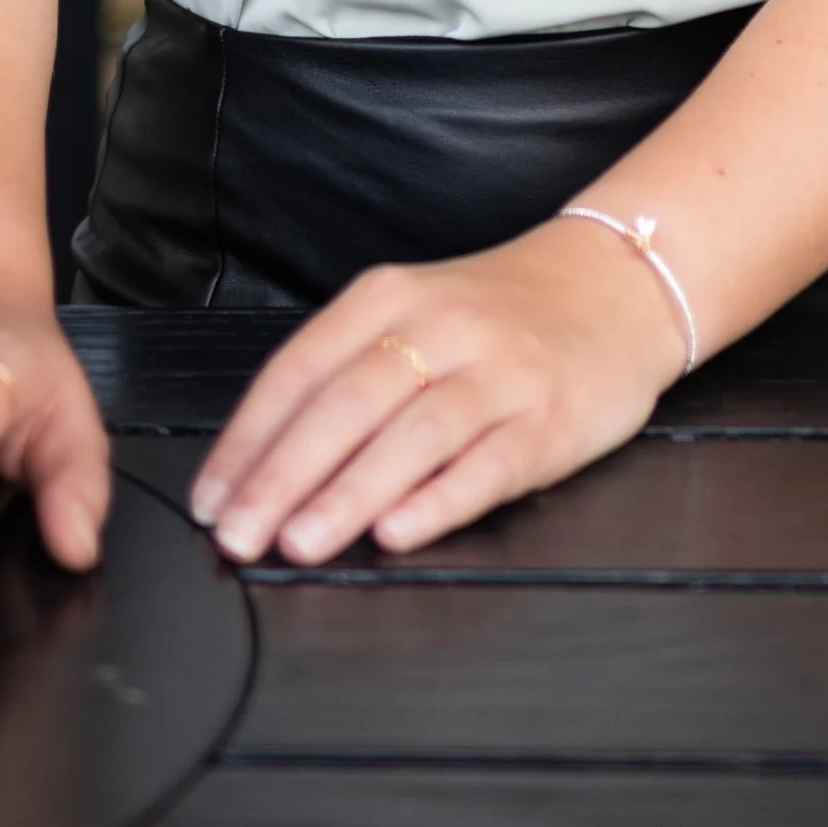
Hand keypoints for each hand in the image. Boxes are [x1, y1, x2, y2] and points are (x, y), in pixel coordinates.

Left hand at [189, 219, 684, 566]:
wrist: (616, 283)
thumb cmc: (496, 315)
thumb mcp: (415, 313)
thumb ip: (348, 372)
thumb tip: (262, 461)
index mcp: (391, 297)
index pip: (301, 367)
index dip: (249, 437)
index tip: (210, 498)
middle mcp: (442, 327)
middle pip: (348, 402)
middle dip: (283, 475)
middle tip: (238, 537)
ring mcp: (499, 373)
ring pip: (412, 434)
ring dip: (349, 492)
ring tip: (299, 543)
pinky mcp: (550, 420)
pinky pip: (488, 464)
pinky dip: (439, 500)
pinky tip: (399, 532)